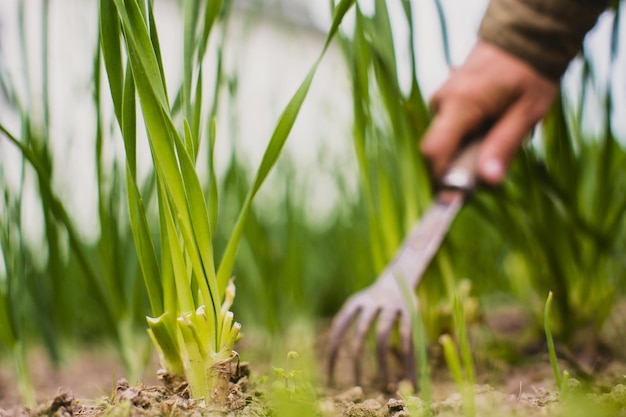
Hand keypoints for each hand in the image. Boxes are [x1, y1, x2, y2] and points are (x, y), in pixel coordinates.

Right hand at [420, 40, 557, 183]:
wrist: (523, 38)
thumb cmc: (530, 74)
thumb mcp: (527, 113)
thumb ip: (504, 146)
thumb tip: (488, 181)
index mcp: (461, 104)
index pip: (434, 151)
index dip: (439, 179)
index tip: (454, 199)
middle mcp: (442, 100)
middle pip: (438, 149)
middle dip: (461, 164)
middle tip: (493, 162)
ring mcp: (440, 98)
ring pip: (445, 140)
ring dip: (467, 148)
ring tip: (497, 133)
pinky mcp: (444, 98)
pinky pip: (449, 128)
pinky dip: (466, 135)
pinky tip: (489, 123)